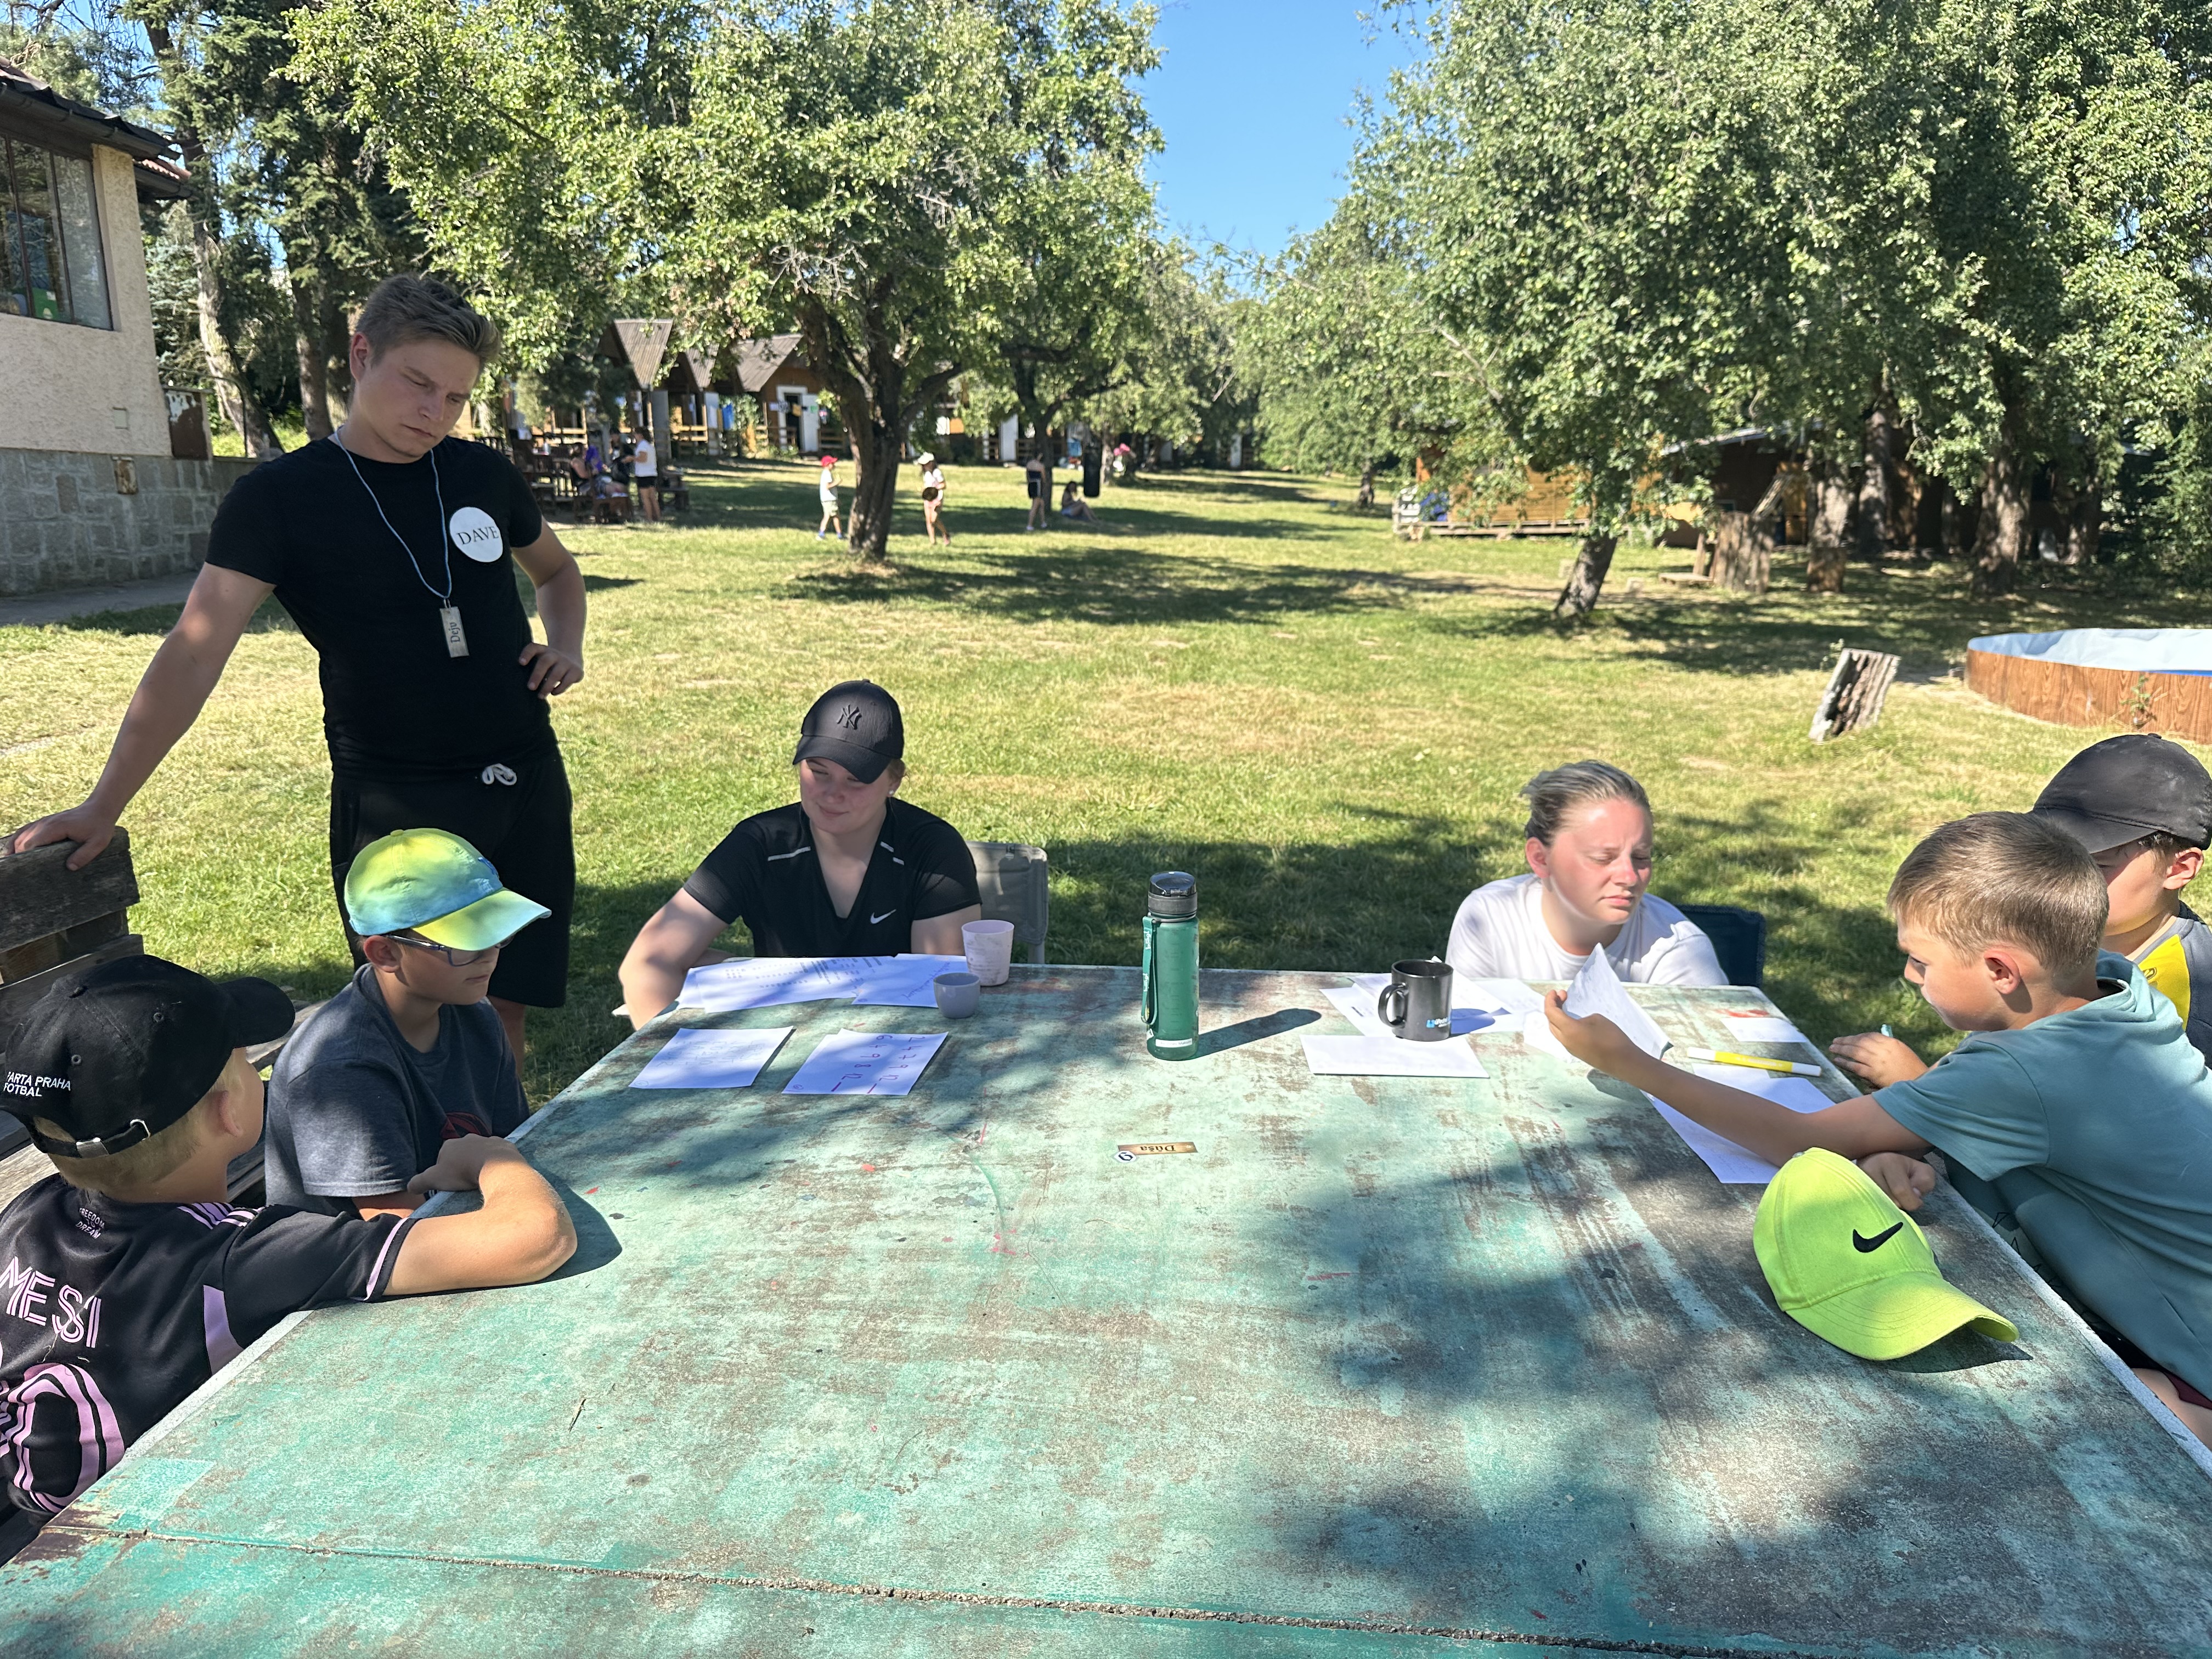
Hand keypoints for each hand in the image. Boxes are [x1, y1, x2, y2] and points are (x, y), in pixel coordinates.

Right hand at [8, 804, 118, 868]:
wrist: (99, 809)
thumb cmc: (99, 826)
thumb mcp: (98, 843)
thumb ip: (84, 855)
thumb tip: (69, 868)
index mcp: (55, 828)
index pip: (32, 844)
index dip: (27, 858)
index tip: (27, 871)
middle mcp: (45, 823)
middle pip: (23, 842)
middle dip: (20, 857)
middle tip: (21, 874)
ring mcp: (43, 822)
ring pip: (21, 836)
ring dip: (14, 849)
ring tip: (12, 866)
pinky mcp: (44, 822)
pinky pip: (25, 830)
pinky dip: (16, 840)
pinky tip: (11, 851)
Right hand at [407, 1134, 521, 1195]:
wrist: (496, 1165)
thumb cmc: (462, 1172)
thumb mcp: (434, 1179)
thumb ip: (419, 1182)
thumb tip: (409, 1187)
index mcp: (449, 1145)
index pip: (442, 1158)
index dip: (444, 1171)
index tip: (449, 1183)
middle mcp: (468, 1138)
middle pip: (461, 1153)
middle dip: (462, 1165)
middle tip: (465, 1181)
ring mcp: (487, 1140)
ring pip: (480, 1152)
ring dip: (479, 1162)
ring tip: (481, 1178)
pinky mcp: (503, 1145)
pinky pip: (498, 1153)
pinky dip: (495, 1161)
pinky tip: (496, 1172)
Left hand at [518, 641, 583, 696]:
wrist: (571, 658)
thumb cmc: (548, 664)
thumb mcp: (539, 661)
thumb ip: (529, 668)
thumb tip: (517, 686)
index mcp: (543, 650)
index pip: (533, 648)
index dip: (526, 654)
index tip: (520, 663)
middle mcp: (554, 654)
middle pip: (545, 661)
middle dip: (537, 675)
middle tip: (530, 688)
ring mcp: (566, 662)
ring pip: (556, 674)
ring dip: (547, 686)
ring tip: (540, 696)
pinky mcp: (576, 671)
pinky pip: (567, 681)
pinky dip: (559, 688)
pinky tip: (553, 692)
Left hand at [1544, 989, 1644, 1075]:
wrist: (1622, 1061)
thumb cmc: (1612, 1038)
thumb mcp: (1597, 1019)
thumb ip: (1581, 1018)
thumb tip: (1577, 1022)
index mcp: (1569, 1030)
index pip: (1551, 1012)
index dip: (1550, 1000)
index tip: (1555, 991)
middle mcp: (1565, 1040)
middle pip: (1551, 1021)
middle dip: (1554, 1006)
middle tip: (1563, 995)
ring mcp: (1569, 1048)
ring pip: (1556, 1030)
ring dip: (1557, 1016)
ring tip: (1566, 1005)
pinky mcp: (1576, 1052)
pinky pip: (1563, 1036)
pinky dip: (1563, 1025)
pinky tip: (1571, 1019)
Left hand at [1829, 1032, 1926, 1087]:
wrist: (1920, 1086)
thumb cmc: (1912, 1071)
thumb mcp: (1902, 1053)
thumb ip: (1887, 1047)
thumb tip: (1869, 1044)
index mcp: (1892, 1043)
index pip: (1869, 1036)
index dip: (1857, 1037)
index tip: (1849, 1038)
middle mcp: (1884, 1050)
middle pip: (1860, 1042)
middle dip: (1846, 1041)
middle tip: (1835, 1041)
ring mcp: (1878, 1062)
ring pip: (1855, 1052)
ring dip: (1841, 1049)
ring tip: (1832, 1048)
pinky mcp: (1874, 1074)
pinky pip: (1855, 1066)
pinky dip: (1844, 1062)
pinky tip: (1837, 1061)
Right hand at [1857, 1152, 1935, 1211]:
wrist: (1880, 1162)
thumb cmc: (1905, 1170)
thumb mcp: (1923, 1172)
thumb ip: (1924, 1184)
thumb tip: (1913, 1195)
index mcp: (1887, 1161)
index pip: (1901, 1191)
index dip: (1913, 1201)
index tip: (1916, 1199)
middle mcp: (1867, 1168)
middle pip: (1888, 1202)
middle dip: (1899, 1205)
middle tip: (1900, 1197)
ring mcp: (1855, 1180)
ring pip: (1877, 1207)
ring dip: (1887, 1208)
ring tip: (1889, 1197)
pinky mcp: (1849, 1189)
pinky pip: (1865, 1208)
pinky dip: (1876, 1209)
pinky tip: (1879, 1203)